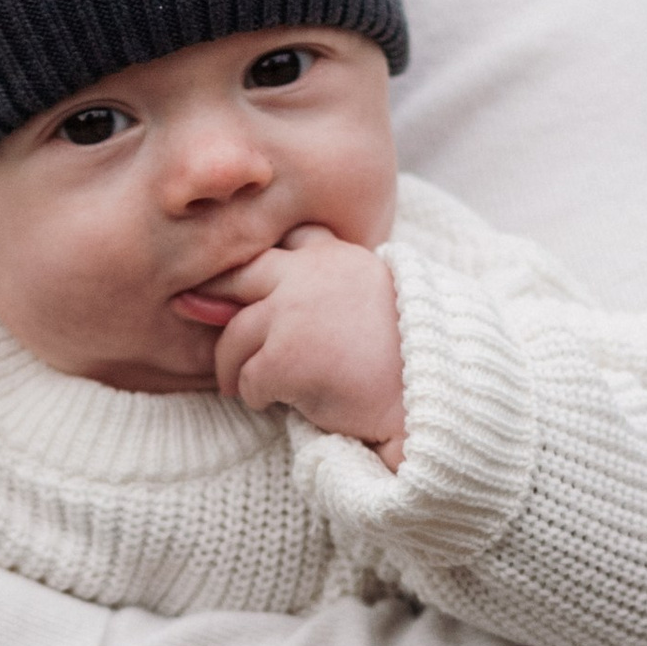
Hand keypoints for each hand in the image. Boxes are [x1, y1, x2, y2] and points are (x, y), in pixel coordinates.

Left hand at [211, 229, 404, 456]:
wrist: (431, 401)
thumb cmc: (398, 361)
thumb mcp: (364, 302)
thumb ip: (312, 288)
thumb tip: (234, 295)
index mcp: (335, 255)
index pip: (281, 241)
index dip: (256, 269)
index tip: (247, 293)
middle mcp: (310, 273)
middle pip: (236, 279)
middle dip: (215, 308)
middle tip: (224, 346)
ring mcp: (295, 311)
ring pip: (233, 338)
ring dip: (235, 369)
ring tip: (250, 388)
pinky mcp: (286, 355)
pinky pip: (249, 380)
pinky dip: (258, 398)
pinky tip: (284, 404)